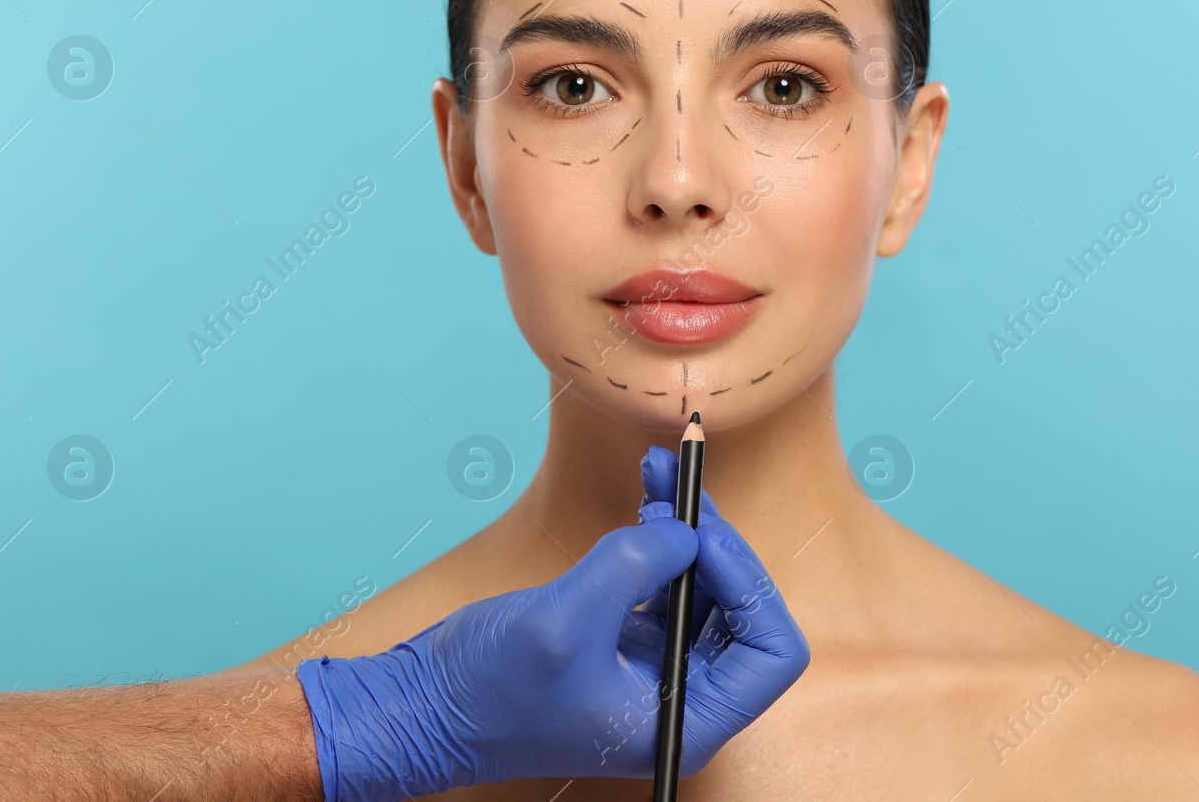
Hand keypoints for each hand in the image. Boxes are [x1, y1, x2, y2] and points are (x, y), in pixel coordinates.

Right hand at [296, 456, 809, 800]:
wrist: (426, 705)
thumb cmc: (490, 691)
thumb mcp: (565, 622)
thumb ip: (633, 568)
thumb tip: (686, 530)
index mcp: (689, 719)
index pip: (772, 652)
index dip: (749, 584)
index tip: (702, 536)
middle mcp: (683, 696)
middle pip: (743, 609)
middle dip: (717, 543)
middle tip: (683, 490)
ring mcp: (656, 667)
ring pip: (707, 586)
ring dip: (691, 529)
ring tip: (662, 478)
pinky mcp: (626, 639)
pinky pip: (668, 581)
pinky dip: (663, 537)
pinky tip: (646, 501)